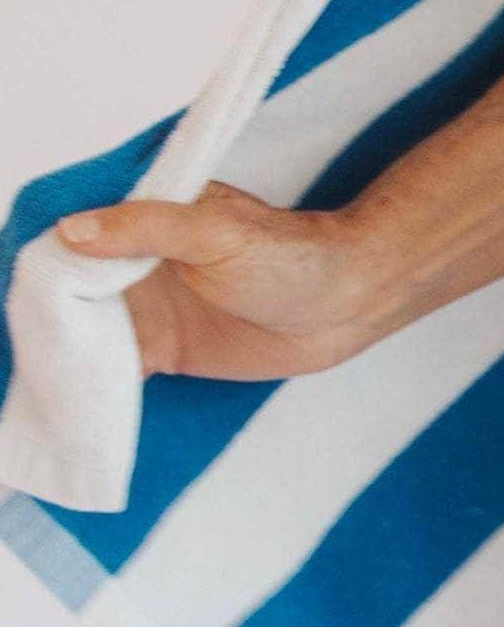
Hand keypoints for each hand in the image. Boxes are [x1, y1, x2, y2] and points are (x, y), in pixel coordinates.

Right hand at [49, 184, 388, 382]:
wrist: (348, 303)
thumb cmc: (291, 254)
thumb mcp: (215, 232)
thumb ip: (145, 228)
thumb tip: (70, 230)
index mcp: (142, 222)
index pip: (73, 240)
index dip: (43, 264)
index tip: (20, 293)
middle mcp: (136, 265)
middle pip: (68, 291)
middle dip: (42, 316)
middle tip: (20, 347)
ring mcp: (148, 310)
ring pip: (85, 334)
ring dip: (61, 355)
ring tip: (32, 380)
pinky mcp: (166, 350)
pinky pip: (115, 369)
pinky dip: (91, 385)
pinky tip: (66, 404)